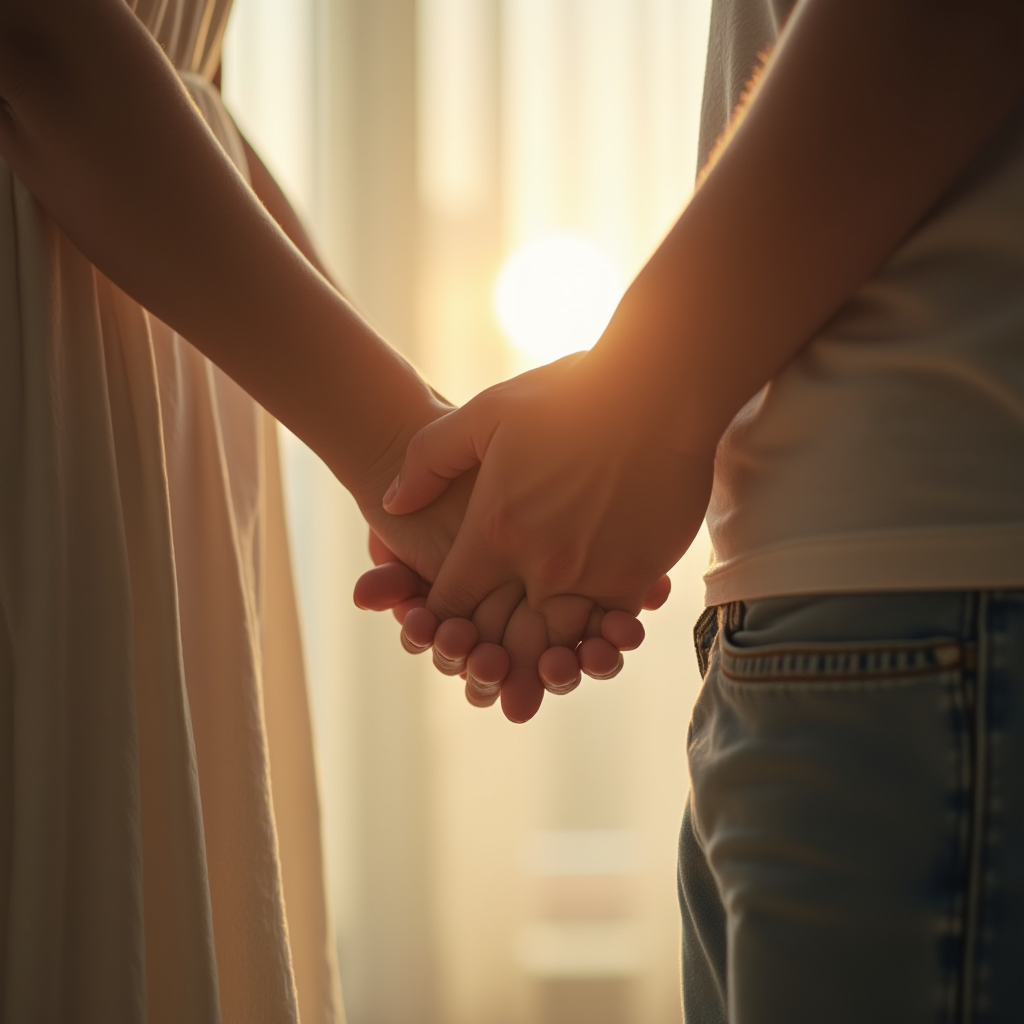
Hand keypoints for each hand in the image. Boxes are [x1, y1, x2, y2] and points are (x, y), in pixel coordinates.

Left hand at [379, 351, 712, 712]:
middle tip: (484, 682)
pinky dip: (596, 640)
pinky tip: (590, 645)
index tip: (443, 629)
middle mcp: (539, 563)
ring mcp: (591, 573)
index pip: (453, 601)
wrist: (660, 389)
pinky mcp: (636, 574)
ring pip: (559, 641)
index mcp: (495, 529)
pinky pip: (610, 626)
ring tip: (539, 680)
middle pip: (504, 636)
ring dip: (545, 665)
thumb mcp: (486, 413)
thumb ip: (430, 460)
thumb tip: (392, 504)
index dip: (441, 621)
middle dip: (489, 662)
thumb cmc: (571, 394)